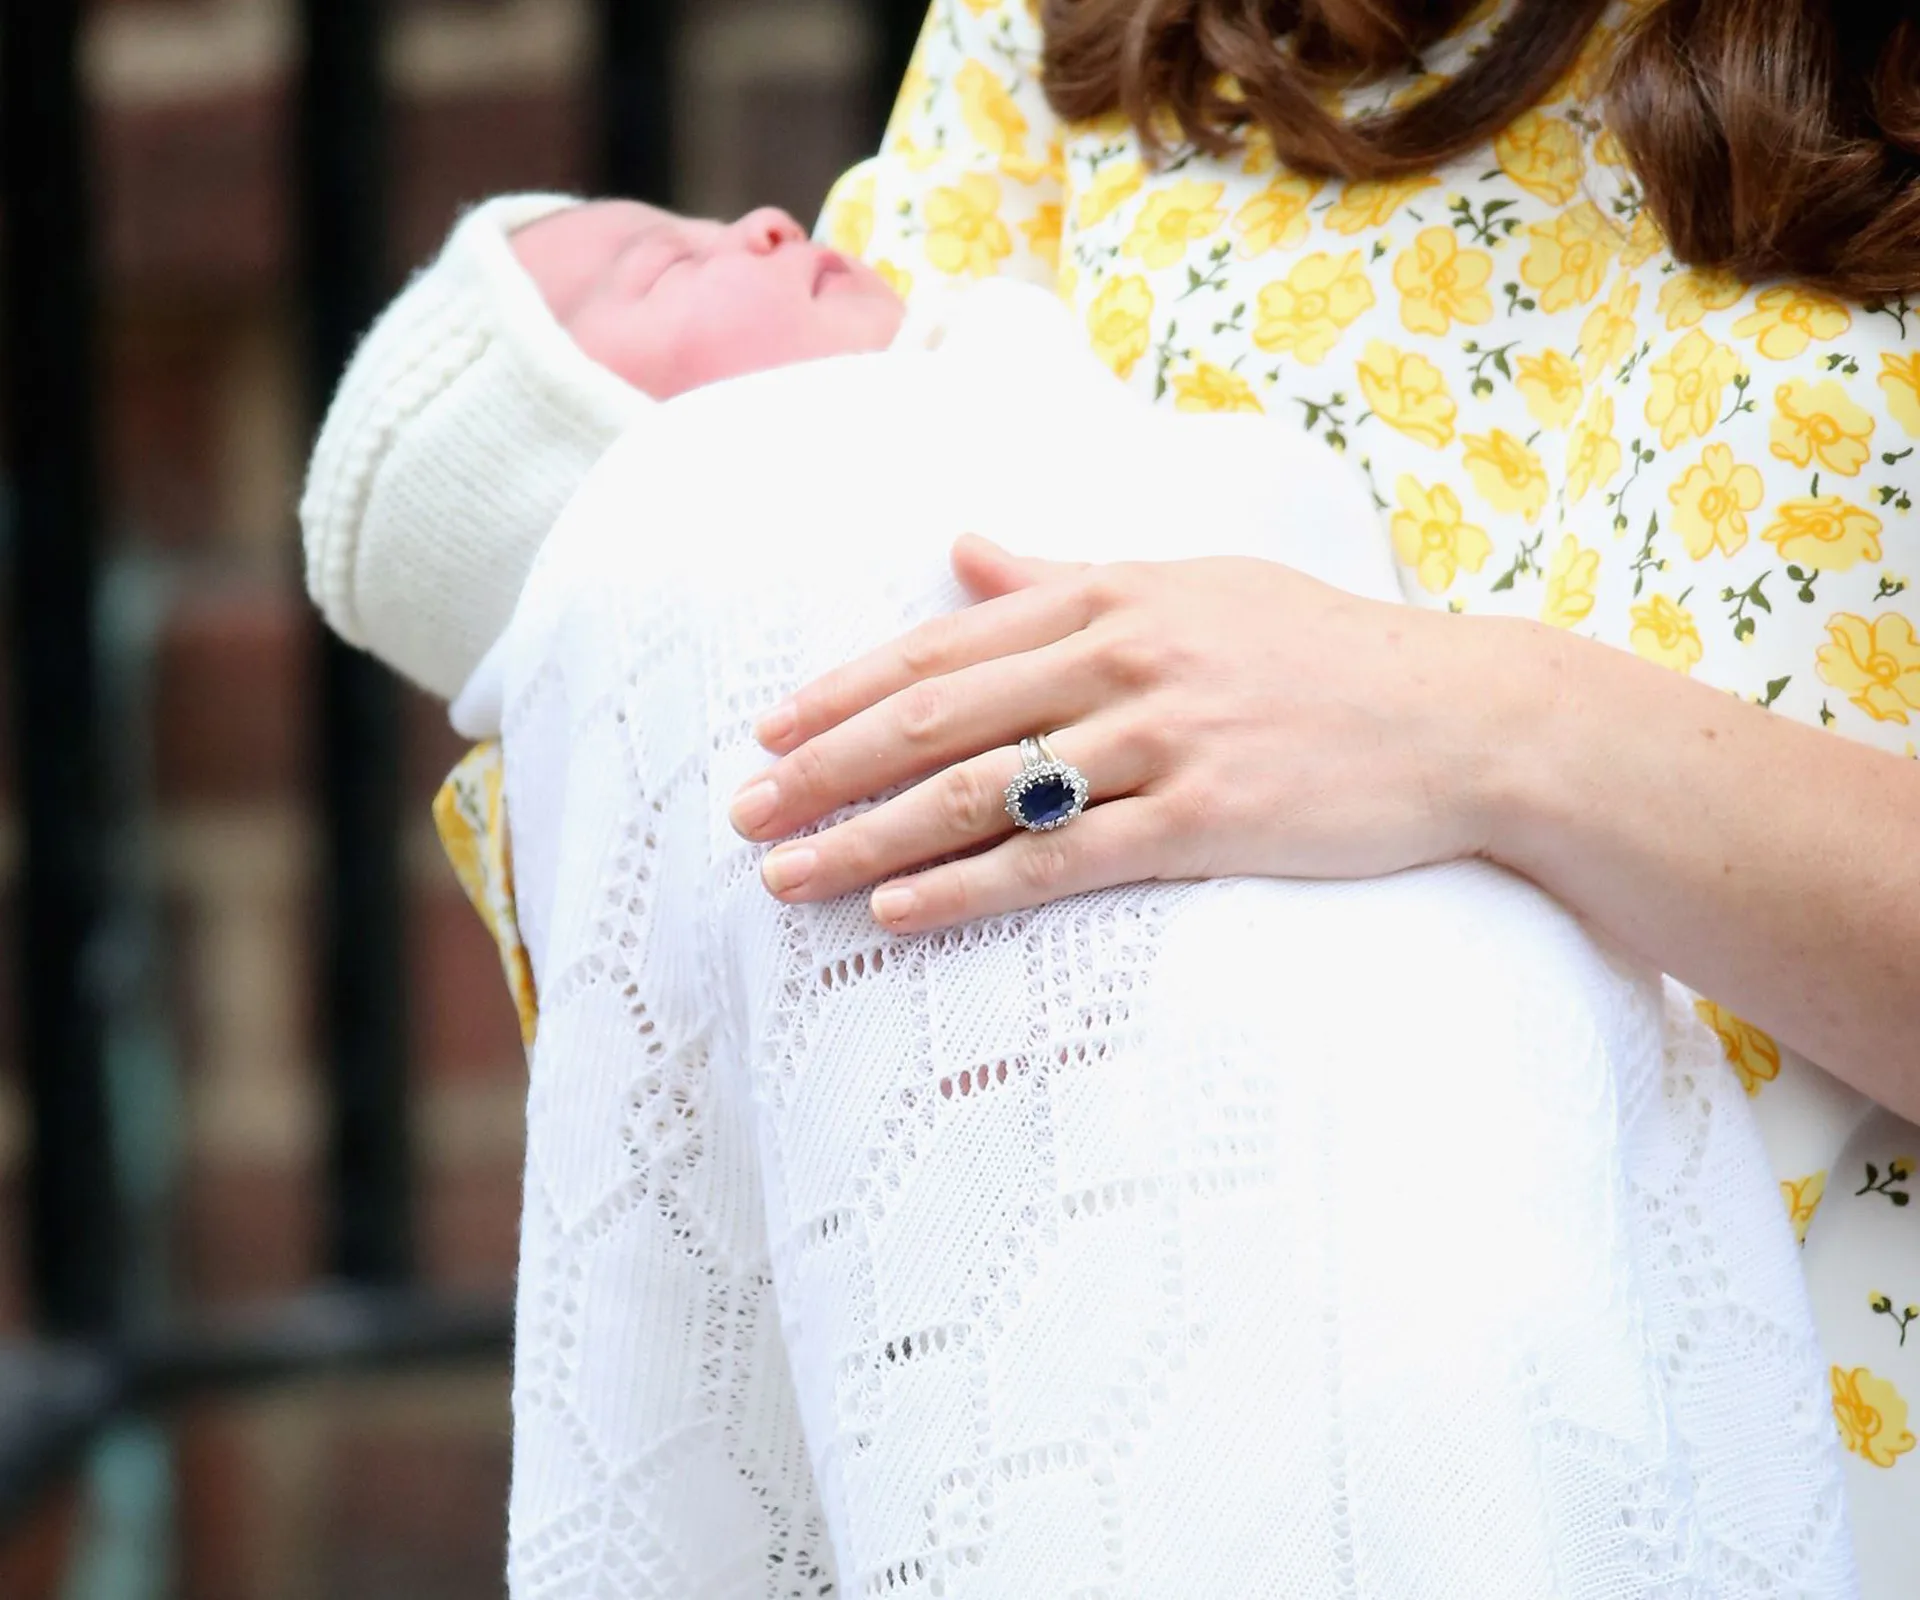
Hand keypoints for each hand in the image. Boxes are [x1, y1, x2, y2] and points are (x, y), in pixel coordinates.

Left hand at [729, 534, 1515, 932]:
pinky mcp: (1200, 819)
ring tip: (788, 876)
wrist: (1462, 716)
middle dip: (828, 768)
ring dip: (870, 837)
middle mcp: (1121, 657)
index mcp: (1110, 596)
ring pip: (980, 792)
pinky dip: (968, 887)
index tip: (769, 734)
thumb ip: (1069, 575)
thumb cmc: (1321, 650)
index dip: (844, 691)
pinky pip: (1058, 860)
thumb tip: (966, 546)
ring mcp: (1160, 739)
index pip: (944, 643)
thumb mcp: (1193, 585)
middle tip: (744, 815)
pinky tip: (898, 913)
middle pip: (937, 715)